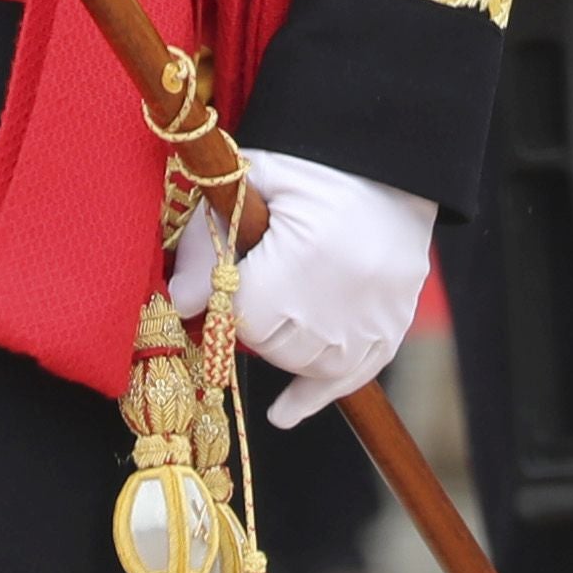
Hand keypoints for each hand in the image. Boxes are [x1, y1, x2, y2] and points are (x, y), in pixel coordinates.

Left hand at [170, 149, 435, 426]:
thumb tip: (178, 302)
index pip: (241, 312)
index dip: (219, 301)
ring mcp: (372, 318)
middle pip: (271, 344)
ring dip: (281, 347)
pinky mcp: (393, 327)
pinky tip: (284, 413)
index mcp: (304, 255)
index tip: (207, 289)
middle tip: (251, 286)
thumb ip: (209, 239)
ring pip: (306, 365)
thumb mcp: (254, 179)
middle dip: (251, 321)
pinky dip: (313, 395)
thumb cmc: (315, 164)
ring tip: (277, 314)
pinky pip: (350, 379)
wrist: (394, 158)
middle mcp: (342, 298)